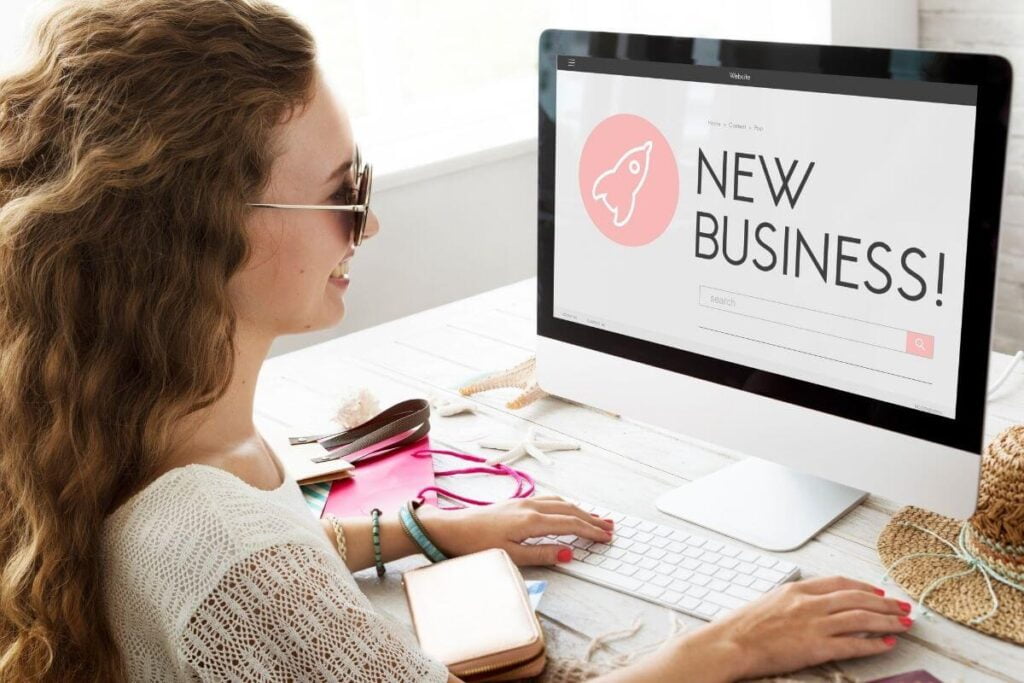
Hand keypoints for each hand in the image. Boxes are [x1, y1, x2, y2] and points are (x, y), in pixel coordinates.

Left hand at [416, 495, 614, 565]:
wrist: (451, 528)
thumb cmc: (476, 544)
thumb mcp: (511, 555)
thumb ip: (542, 553)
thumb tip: (569, 553)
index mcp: (531, 520)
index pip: (570, 524)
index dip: (591, 531)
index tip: (606, 537)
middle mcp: (531, 506)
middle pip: (570, 510)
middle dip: (592, 519)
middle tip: (610, 528)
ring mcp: (524, 502)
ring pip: (561, 502)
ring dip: (581, 510)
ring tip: (596, 518)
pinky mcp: (516, 502)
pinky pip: (549, 499)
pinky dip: (565, 504)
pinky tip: (568, 508)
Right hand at [663, 575, 912, 680]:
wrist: (730, 643)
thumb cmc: (742, 627)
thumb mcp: (768, 603)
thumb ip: (792, 602)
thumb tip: (808, 605)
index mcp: (797, 590)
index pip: (840, 583)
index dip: (863, 587)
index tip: (877, 593)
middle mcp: (810, 603)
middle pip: (857, 598)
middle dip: (885, 603)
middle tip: (902, 607)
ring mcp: (815, 624)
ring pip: (862, 618)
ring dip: (887, 621)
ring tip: (904, 624)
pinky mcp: (817, 647)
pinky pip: (854, 644)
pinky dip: (874, 643)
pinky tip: (887, 644)